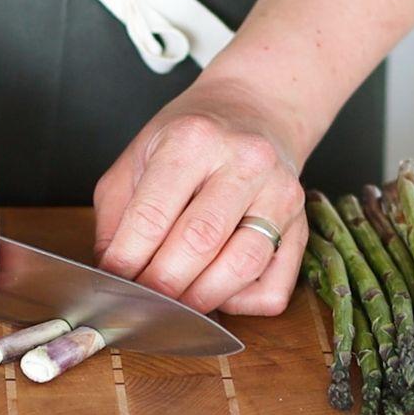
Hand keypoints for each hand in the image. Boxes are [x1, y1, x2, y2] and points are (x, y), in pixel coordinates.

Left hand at [94, 77, 308, 315]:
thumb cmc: (191, 140)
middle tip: (139, 301)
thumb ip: (117, 216)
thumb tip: (112, 274)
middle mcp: (245, 161)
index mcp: (193, 139)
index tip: (112, 281)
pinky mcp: (302, 225)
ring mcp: (280, 194)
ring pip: (242, 267)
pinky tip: (217, 290)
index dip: (127, 260)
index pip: (153, 215)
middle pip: (199, 243)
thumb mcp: (138, 157)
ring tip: (174, 303)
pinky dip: (241, 303)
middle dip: (161, 285)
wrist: (254, 111)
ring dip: (200, 298)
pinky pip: (274, 287)